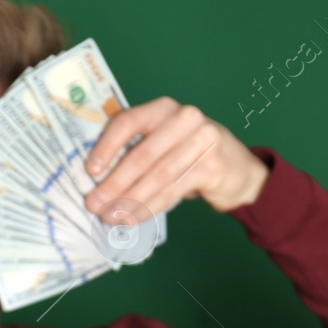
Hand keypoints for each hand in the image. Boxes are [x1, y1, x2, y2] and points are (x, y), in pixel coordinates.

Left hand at [81, 98, 268, 216]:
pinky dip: (149, 208)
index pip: (128, 122)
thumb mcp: (163, 140)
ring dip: (129, 201)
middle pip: (141, 155)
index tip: (90, 171)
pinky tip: (133, 219)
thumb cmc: (188, 153)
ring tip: (111, 217)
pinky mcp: (212, 166)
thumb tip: (96, 178)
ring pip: (156, 177)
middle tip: (94, 205)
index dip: (106, 147)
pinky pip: (172, 191)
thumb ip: (136, 149)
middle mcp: (184, 118)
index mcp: (163, 108)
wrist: (237, 168)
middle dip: (114, 184)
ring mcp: (202, 140)